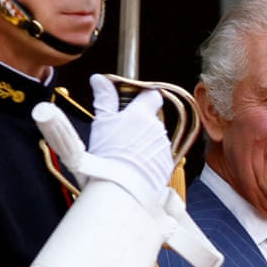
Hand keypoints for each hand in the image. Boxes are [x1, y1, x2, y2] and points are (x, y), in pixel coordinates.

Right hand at [81, 74, 178, 207]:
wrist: (121, 187)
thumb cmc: (109, 155)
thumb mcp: (101, 122)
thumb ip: (104, 99)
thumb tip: (100, 79)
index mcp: (142, 114)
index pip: (151, 95)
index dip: (143, 97)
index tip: (133, 102)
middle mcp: (158, 129)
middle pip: (151, 120)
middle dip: (139, 124)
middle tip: (120, 136)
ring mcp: (164, 147)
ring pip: (155, 139)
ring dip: (144, 143)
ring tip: (125, 155)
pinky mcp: (167, 165)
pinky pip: (159, 158)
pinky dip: (149, 160)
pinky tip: (135, 167)